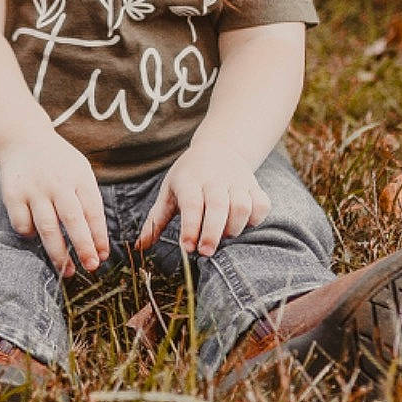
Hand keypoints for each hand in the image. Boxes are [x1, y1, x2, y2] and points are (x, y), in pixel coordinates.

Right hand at [0, 126, 110, 277]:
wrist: (22, 139)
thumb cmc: (58, 163)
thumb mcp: (79, 171)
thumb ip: (88, 201)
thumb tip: (98, 242)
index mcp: (79, 175)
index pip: (93, 210)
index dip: (99, 235)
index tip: (103, 255)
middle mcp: (56, 182)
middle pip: (72, 220)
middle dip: (83, 246)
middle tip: (91, 267)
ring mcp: (33, 188)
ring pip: (47, 227)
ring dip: (58, 253)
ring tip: (68, 271)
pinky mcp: (13, 195)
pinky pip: (23, 224)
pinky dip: (31, 235)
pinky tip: (36, 236)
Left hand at [136, 136, 270, 256]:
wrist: (218, 148)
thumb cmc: (188, 176)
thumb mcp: (169, 192)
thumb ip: (155, 220)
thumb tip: (139, 246)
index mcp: (189, 180)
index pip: (191, 203)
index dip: (190, 226)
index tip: (187, 248)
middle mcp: (214, 179)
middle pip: (217, 205)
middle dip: (212, 232)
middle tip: (205, 253)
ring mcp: (237, 181)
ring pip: (241, 205)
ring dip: (234, 227)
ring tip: (224, 237)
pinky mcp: (254, 185)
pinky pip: (261, 204)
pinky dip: (255, 218)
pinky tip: (243, 225)